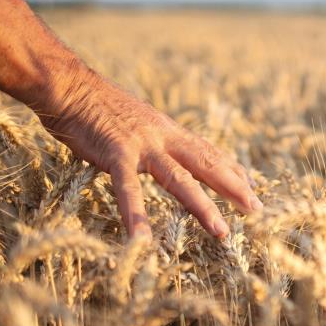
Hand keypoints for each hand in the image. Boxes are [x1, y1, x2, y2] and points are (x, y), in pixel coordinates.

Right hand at [39, 68, 259, 240]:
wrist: (68, 85)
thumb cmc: (96, 106)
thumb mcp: (137, 121)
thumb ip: (154, 139)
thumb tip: (166, 152)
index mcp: (168, 130)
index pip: (208, 151)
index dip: (231, 169)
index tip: (251, 186)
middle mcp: (162, 136)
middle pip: (206, 163)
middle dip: (233, 187)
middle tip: (256, 210)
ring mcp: (141, 145)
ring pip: (179, 178)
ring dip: (201, 206)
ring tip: (220, 231)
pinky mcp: (115, 154)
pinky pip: (128, 188)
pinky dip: (136, 214)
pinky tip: (142, 240)